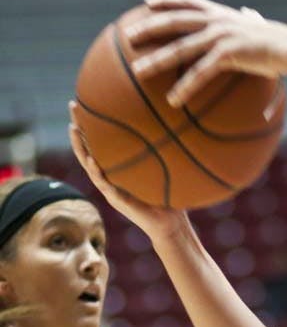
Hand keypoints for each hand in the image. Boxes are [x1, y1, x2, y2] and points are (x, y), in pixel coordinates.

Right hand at [68, 101, 188, 240]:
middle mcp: (110, 177)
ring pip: (90, 165)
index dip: (92, 124)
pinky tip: (93, 160)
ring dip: (81, 147)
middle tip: (73, 105)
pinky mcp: (119, 200)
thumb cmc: (168, 195)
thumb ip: (159, 150)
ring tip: (74, 128)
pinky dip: (98, 172)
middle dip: (80, 128)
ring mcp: (111, 189)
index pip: (101, 142)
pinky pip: (105, 184)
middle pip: (89, 148)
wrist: (170, 224)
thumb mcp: (162, 166)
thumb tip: (173, 121)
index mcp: (118, 169)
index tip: (87, 102)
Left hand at [127, 0, 283, 105]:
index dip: (166, 0)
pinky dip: (184, 86)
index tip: (146, 3)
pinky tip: (173, 99)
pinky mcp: (227, 54)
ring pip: (181, 48)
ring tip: (138, 71)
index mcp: (220, 13)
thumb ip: (249, 18)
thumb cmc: (274, 40)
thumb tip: (250, 12)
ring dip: (157, 60)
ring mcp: (220, 36)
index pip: (188, 0)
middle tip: (129, 36)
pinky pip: (200, 72)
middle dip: (149, 27)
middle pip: (175, 21)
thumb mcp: (257, 24)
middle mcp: (216, 21)